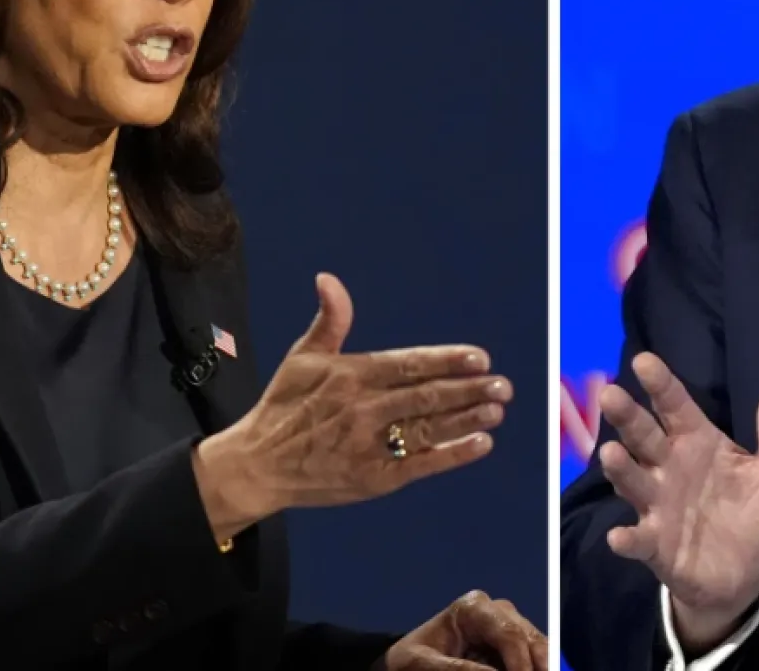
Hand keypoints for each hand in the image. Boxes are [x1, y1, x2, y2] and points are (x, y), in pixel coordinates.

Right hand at [198, 274, 510, 527]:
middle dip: (469, 390)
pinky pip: (420, 466)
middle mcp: (362, 409)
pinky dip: (452, 455)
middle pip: (426, 397)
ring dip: (467, 419)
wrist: (256, 465)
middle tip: (502, 384)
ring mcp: (368, 446)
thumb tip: (328, 280)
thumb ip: (330, 320)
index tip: (479, 357)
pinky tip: (480, 444)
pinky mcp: (372, 478)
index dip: (446, 360)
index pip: (409, 364)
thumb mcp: (302, 357)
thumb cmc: (283, 406)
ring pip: (428, 430)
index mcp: (351, 376)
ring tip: (497, 410)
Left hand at [378, 591, 547, 670]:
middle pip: (530, 639)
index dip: (522, 663)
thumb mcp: (424, 666)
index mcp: (473, 608)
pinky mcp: (510, 647)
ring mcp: (507, 628)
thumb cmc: (411, 660)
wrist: (407, 663)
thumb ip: (458, 670)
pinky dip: (533, 667)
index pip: (509, 634)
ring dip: (542, 666)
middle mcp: (497, 612)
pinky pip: (532, 660)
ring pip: (538, 649)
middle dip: (541, 665)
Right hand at [597, 352, 758, 649]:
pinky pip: (638, 539)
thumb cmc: (755, 516)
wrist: (745, 579)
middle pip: (644, 436)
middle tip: (611, 394)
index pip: (676, 406)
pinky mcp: (655, 545)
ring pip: (634, 481)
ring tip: (611, 454)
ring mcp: (658, 506)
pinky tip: (620, 537)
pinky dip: (628, 539)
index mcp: (697, 443)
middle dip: (627, 416)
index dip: (661, 384)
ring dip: (621, 468)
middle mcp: (669, 468)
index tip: (643, 360)